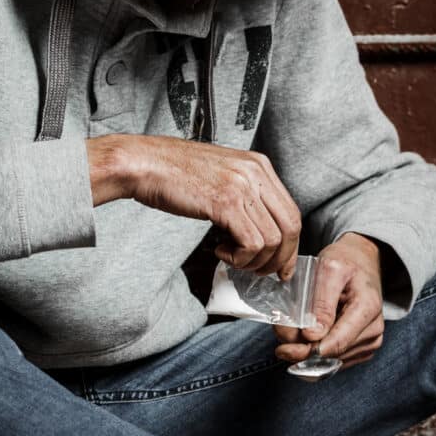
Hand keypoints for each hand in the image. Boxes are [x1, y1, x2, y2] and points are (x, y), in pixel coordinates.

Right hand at [87, 134, 300, 278]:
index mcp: (259, 165)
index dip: (290, 245)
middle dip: (279, 259)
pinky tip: (220, 251)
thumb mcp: (222, 176)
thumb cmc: (174, 172)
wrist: (143, 163)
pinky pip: (251, 243)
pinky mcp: (226, 203)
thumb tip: (260, 229)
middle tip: (261, 272)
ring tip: (232, 258)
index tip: (282, 264)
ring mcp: (243, 187)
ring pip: (272, 240)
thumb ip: (245, 196)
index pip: (291, 211)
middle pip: (290, 227)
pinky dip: (239, 257)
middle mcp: (256, 172)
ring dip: (253, 261)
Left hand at [274, 232, 384, 369]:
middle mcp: (373, 329)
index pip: (337, 343)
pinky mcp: (363, 346)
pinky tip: (303, 337)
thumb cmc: (346, 261)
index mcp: (367, 308)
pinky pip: (336, 359)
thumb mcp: (330, 270)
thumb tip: (312, 336)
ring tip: (288, 332)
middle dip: (302, 349)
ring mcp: (370, 340)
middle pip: (332, 354)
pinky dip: (317, 351)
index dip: (308, 350)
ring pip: (332, 360)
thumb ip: (322, 303)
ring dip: (307, 351)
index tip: (284, 346)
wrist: (362, 260)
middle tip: (279, 336)